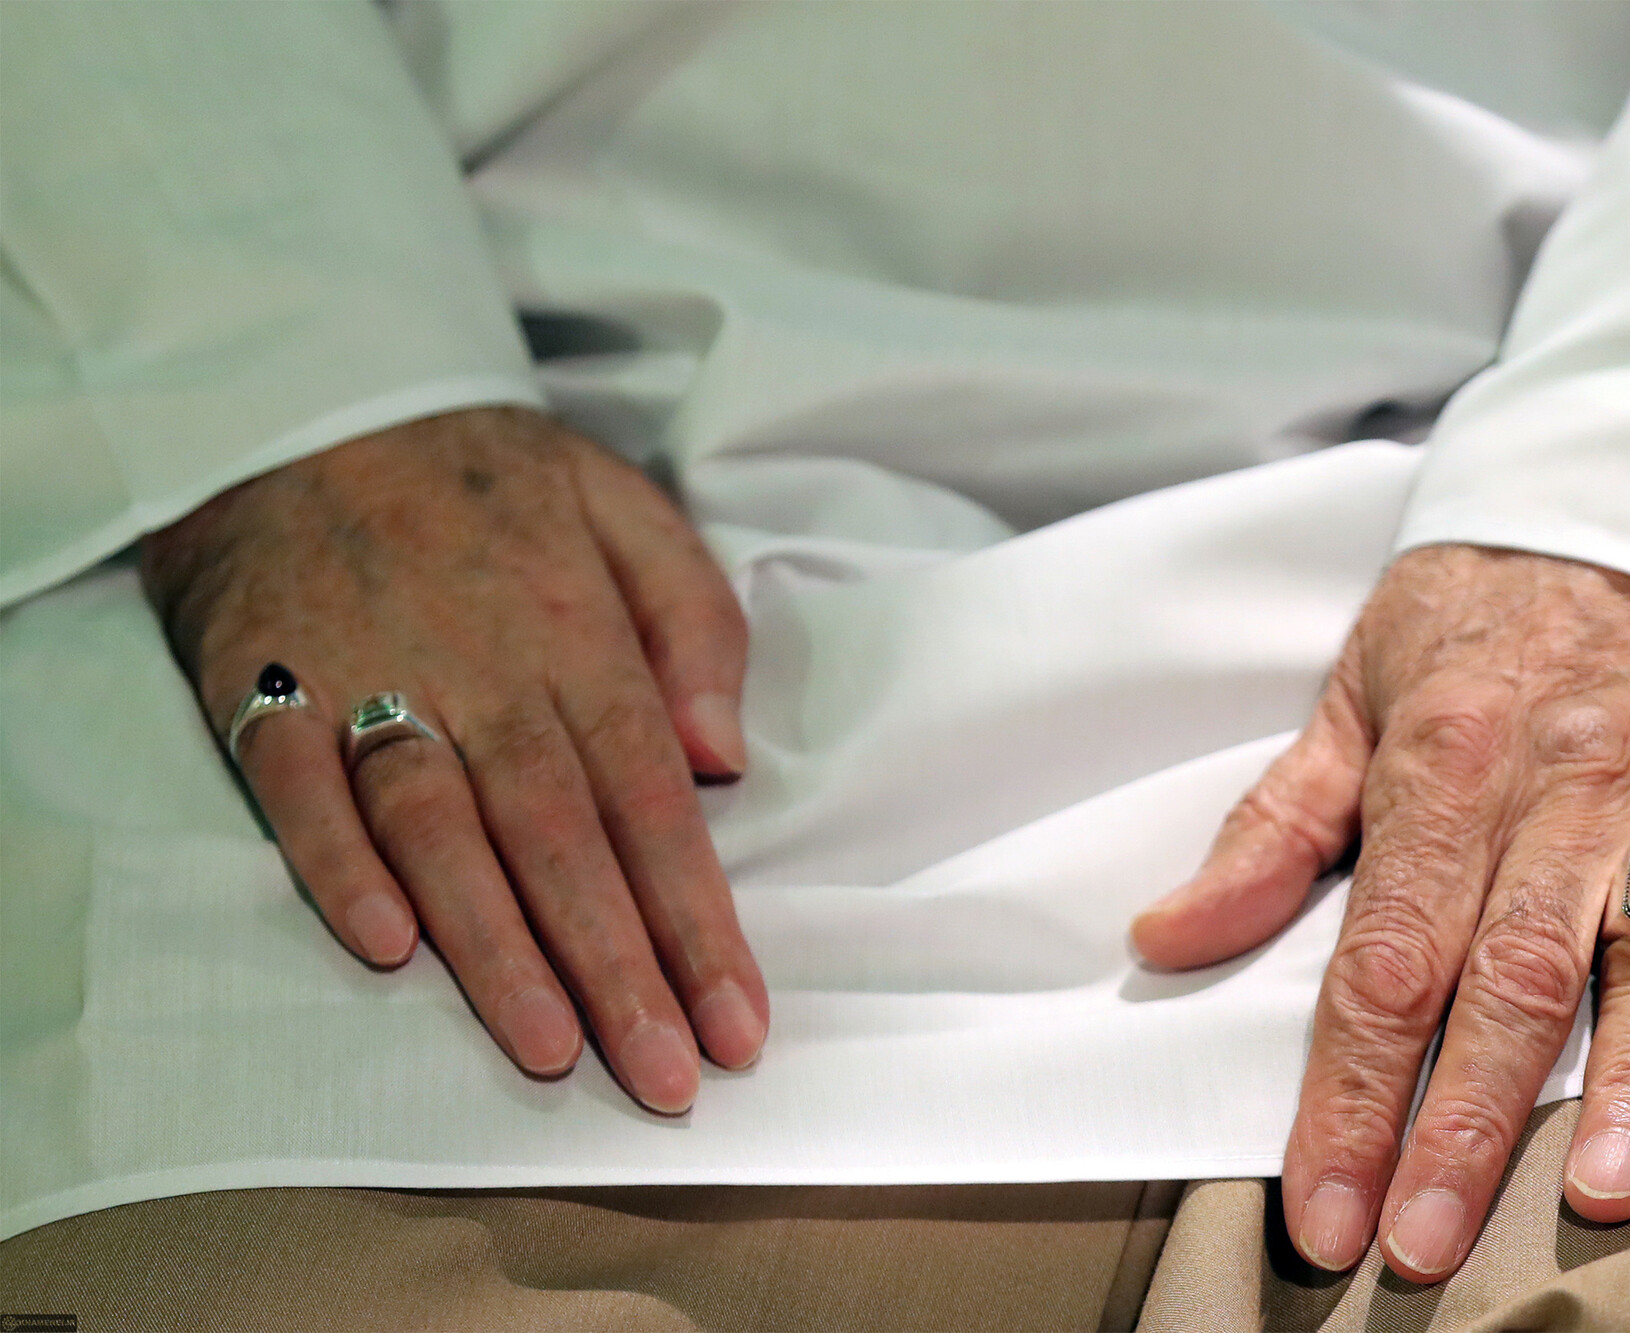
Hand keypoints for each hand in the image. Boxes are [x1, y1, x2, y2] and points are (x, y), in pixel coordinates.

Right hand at [142, 406, 765, 1112]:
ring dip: (494, 945)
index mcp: (581, 631)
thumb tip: (726, 757)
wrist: (311, 400)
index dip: (699, 919)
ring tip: (550, 1049)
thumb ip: (692, 622)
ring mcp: (369, 676)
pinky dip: (336, 866)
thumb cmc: (490, 476)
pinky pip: (298, 787)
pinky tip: (385, 949)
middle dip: (619, 967)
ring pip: (439, 829)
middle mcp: (483, 667)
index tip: (738, 1023)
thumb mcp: (625, 504)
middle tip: (664, 1079)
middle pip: (561, 837)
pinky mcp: (267, 684)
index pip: (654, 799)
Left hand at [1132, 545, 1629, 1279]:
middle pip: (1504, 982)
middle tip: (1422, 1248)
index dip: (1346, 1097)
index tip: (1321, 1211)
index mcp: (1443, 767)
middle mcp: (1565, 792)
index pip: (1382, 961)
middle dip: (1458, 1126)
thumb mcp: (1357, 691)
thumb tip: (1164, 936)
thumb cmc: (1489, 606)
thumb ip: (1271, 830)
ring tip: (1593, 1194)